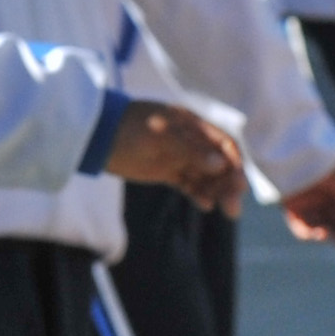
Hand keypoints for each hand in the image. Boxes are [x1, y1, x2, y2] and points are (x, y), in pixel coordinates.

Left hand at [103, 101, 247, 215]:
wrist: (95, 136)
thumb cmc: (126, 129)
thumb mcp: (158, 136)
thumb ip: (189, 149)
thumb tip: (221, 164)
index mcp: (192, 124)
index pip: (223, 143)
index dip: (234, 163)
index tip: (239, 183)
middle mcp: (190, 139)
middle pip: (218, 162)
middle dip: (229, 183)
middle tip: (234, 207)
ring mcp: (178, 155)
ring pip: (206, 176)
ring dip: (218, 192)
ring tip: (227, 211)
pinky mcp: (167, 170)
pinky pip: (189, 184)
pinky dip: (199, 194)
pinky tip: (206, 206)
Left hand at [280, 165, 334, 245]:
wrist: (298, 159)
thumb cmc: (326, 170)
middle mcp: (324, 200)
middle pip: (334, 224)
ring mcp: (308, 206)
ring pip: (319, 228)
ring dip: (325, 235)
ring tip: (325, 232)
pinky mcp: (292, 210)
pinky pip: (302, 229)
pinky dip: (310, 234)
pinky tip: (318, 233)